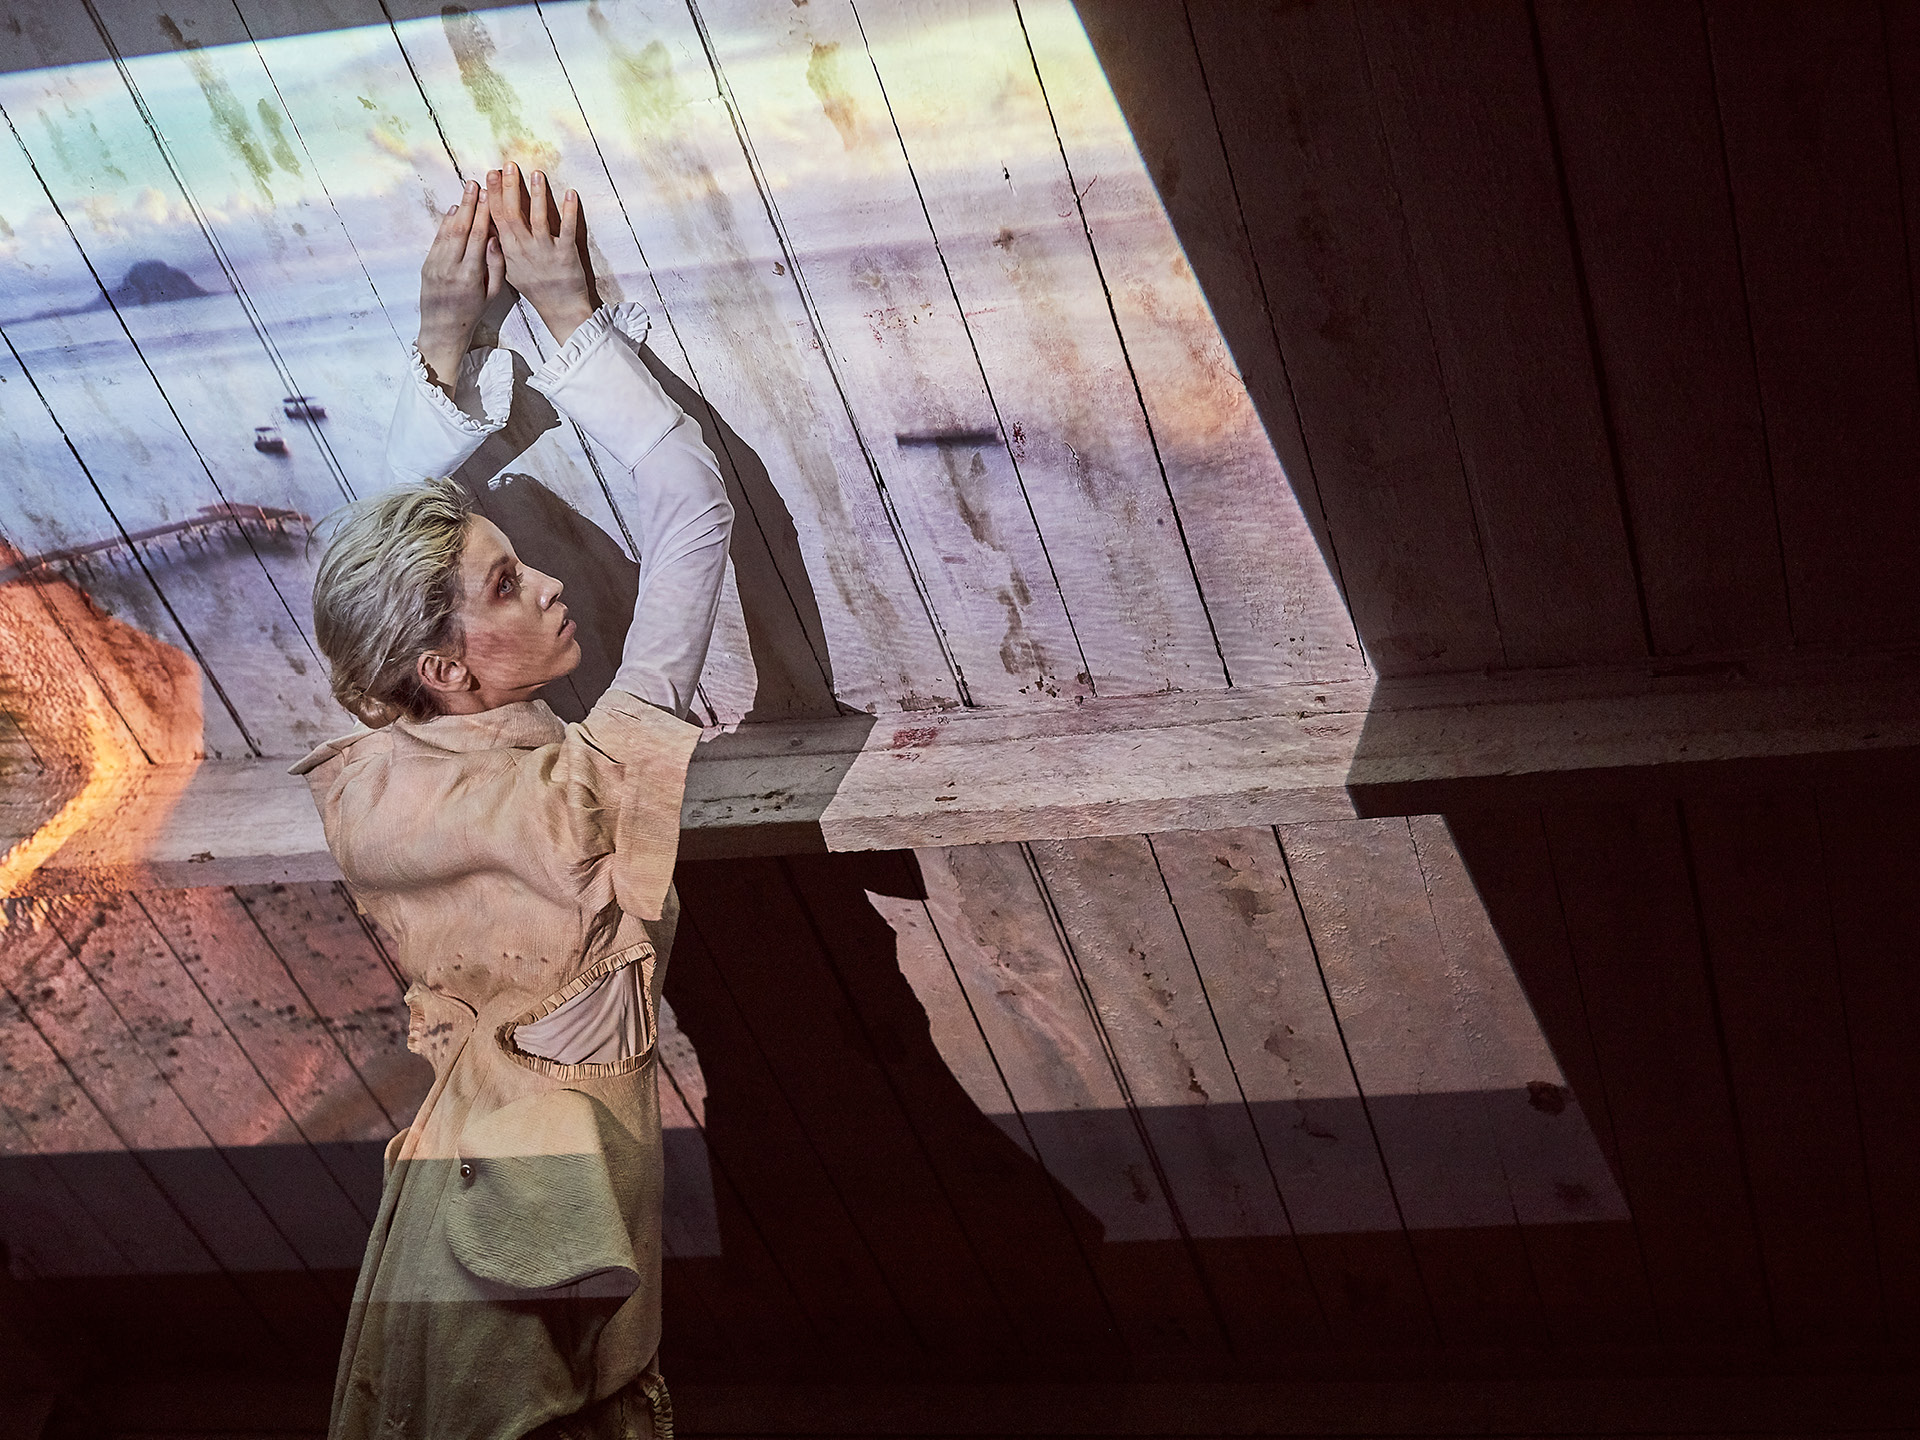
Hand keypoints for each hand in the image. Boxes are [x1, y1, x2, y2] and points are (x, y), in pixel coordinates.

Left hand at [417, 180, 503, 396]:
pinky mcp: (427, 265)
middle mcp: (450, 268)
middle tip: (476, 184)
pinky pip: (438, 239)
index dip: (483, 215)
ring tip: (467, 191)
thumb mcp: (493, 294)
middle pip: (461, 229)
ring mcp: (436, 266)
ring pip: (448, 231)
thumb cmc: (474, 313)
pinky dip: (446, 223)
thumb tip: (495, 238)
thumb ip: (496, 266)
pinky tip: (454, 210)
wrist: (443, 329)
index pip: (477, 237)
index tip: (489, 197)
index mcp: (470, 276)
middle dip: (470, 205)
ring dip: (458, 209)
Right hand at [488, 161, 598, 344]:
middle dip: (510, 188)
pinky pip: (566, 229)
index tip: (490, 174)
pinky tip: (570, 193)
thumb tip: (490, 225)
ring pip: (538, 218)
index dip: (493, 195)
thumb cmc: (535, 288)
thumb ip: (500, 247)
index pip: (497, 217)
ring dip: (537, 195)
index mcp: (508, 250)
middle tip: (509, 166)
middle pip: (513, 213)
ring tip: (536, 173)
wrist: (560, 309)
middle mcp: (524, 249)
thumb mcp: (510, 269)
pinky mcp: (565, 254)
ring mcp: (544, 251)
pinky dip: (569, 211)